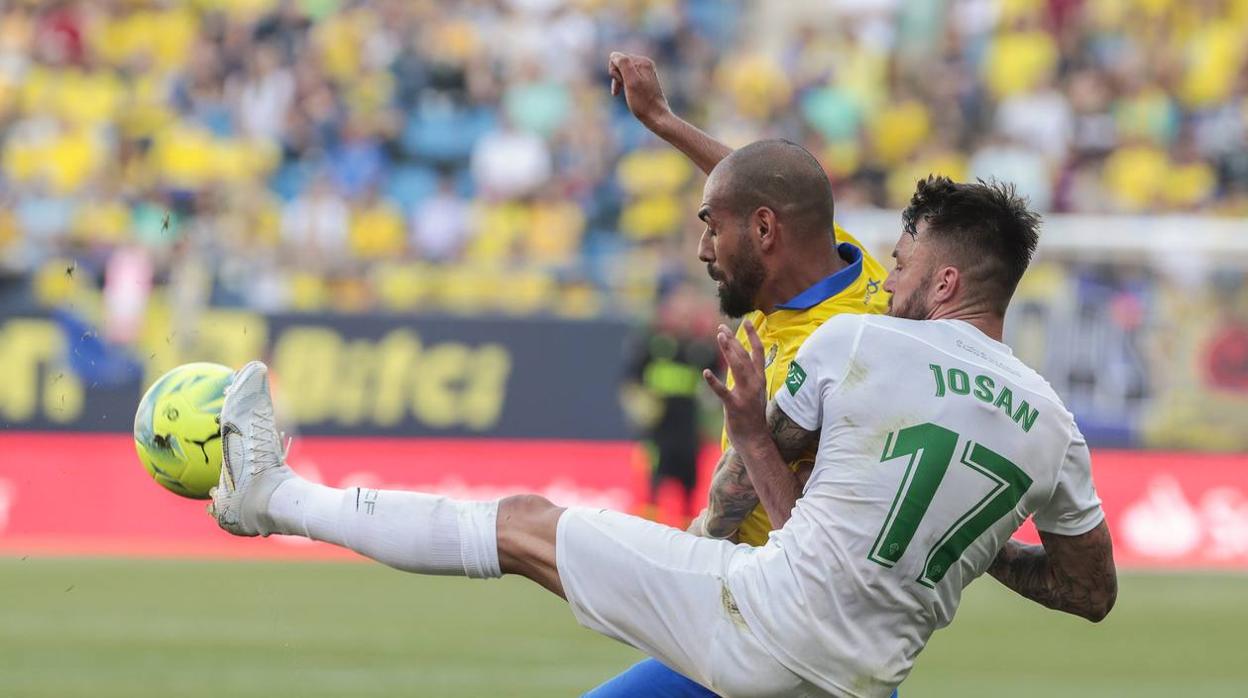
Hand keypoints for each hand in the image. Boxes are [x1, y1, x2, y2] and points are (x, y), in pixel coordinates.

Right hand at [607, 51, 671, 126]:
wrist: (657, 117)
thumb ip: (623, 64)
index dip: (615, 72)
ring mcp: (645, 72)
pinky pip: (627, 77)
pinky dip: (624, 85)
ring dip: (620, 82)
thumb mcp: (631, 82)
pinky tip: (627, 93)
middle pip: (620, 64)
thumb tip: (614, 55)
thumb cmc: (643, 102)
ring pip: (622, 71)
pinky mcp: (644, 80)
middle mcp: (645, 63)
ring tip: (628, 93)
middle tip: (626, 89)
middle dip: (618, 76)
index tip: (623, 84)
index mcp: (643, 61)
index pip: (617, 58)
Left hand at [704, 321, 768, 451]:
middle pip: (744, 356)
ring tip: (720, 337)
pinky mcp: (734, 407)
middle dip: (733, 341)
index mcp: (760, 380)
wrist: (755, 439)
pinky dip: (714, 383)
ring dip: (728, 351)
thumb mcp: (752, 391)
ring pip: (737, 368)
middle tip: (722, 328)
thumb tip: (734, 358)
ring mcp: (745, 395)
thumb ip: (744, 375)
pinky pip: (723, 392)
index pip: (758, 353)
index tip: (747, 321)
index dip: (753, 336)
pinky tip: (706, 373)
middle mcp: (755, 384)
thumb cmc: (752, 415)